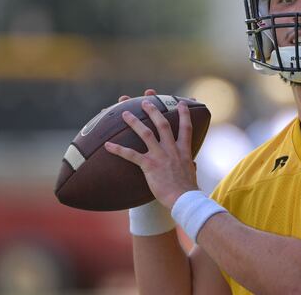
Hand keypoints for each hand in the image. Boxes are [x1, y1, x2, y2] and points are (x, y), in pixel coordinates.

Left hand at [105, 89, 198, 208]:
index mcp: (183, 150)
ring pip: (146, 134)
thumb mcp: (191, 172)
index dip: (183, 114)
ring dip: (135, 122)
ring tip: (125, 114)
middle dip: (154, 111)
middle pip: (162, 124)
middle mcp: (172, 149)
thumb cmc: (188, 188)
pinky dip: (118, 149)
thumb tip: (192, 163)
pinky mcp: (150, 166)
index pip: (186, 127)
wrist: (184, 199)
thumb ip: (190, 164)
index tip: (181, 103)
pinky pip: (131, 155)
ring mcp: (160, 156)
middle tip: (145, 101)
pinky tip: (108, 145)